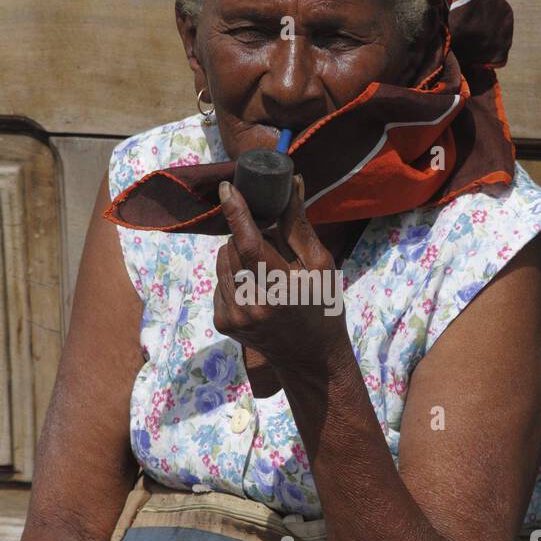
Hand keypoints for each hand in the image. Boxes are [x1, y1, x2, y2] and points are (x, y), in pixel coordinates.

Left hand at [214, 176, 350, 378]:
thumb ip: (299, 225)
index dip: (237, 213)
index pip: (249, 244)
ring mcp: (234, 317)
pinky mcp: (223, 322)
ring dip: (238, 256)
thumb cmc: (321, 306)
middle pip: (232, 248)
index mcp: (281, 290)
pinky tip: (256, 291)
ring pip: (222, 262)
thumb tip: (291, 182)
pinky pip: (219, 281)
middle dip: (245, 236)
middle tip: (270, 247)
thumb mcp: (320, 265)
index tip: (227, 188)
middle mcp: (252, 305)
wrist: (310, 358)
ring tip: (265, 273)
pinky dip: (234, 277)